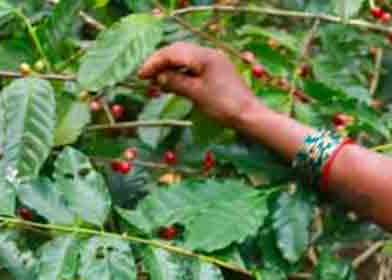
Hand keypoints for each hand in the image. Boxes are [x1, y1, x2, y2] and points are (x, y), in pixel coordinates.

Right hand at [138, 42, 258, 127]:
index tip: (140, 75)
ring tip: (157, 81)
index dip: (154, 63)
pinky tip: (174, 82)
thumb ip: (175, 82)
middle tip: (146, 76)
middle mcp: (210, 53)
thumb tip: (158, 77)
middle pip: (178, 51)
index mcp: (204, 56)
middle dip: (160, 62)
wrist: (250, 116)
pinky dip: (182, 72)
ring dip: (170, 67)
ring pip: (186, 57)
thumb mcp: (196, 94)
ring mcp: (215, 61)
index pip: (172, 53)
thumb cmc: (224, 106)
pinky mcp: (218, 70)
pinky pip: (195, 65)